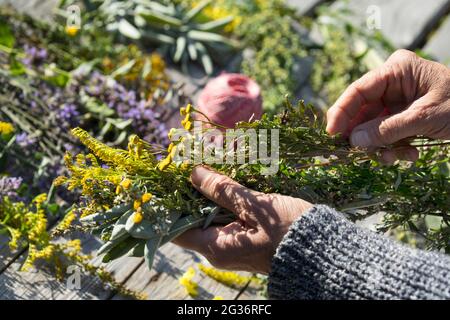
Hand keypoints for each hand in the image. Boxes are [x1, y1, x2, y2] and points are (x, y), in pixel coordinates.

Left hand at [173, 166, 311, 273]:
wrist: (322, 251)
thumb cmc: (291, 230)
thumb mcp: (256, 206)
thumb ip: (223, 189)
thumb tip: (194, 173)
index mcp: (217, 248)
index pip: (176, 230)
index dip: (169, 205)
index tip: (168, 180)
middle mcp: (219, 251)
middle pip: (192, 221)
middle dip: (190, 194)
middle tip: (190, 165)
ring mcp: (232, 247)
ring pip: (208, 218)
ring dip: (208, 195)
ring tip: (206, 168)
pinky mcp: (244, 240)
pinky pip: (225, 219)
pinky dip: (223, 202)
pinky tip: (225, 182)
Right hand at [326, 49, 449, 163]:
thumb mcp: (425, 118)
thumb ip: (387, 130)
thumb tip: (353, 141)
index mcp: (397, 70)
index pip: (359, 90)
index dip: (341, 111)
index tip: (331, 134)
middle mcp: (392, 82)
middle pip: (362, 110)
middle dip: (364, 135)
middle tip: (360, 154)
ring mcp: (397, 100)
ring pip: (373, 126)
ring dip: (381, 146)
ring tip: (394, 158)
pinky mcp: (402, 115)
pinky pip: (386, 133)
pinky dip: (394, 147)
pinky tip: (410, 155)